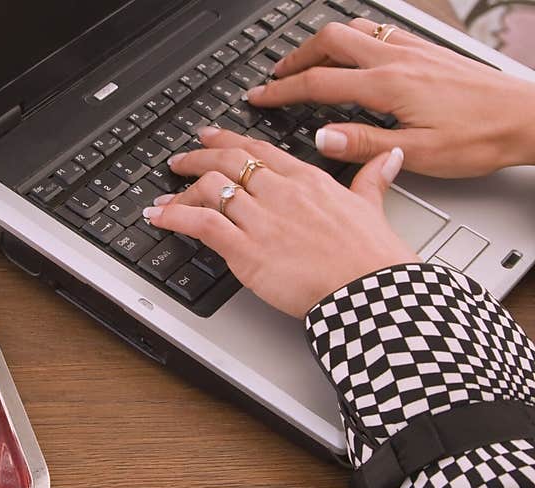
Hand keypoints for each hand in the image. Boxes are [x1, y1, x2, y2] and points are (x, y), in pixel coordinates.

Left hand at [142, 127, 418, 317]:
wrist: (370, 291)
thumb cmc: (372, 257)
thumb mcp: (373, 207)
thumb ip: (372, 179)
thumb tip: (387, 157)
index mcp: (308, 180)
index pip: (260, 150)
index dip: (229, 141)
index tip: (212, 137)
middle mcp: (280, 193)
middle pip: (228, 162)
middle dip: (197, 157)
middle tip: (180, 159)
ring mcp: (262, 220)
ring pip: (211, 188)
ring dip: (181, 191)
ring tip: (164, 197)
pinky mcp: (247, 250)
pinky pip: (202, 223)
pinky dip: (175, 217)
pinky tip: (159, 217)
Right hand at [246, 19, 534, 176]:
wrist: (527, 118)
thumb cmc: (480, 138)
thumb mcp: (418, 153)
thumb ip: (364, 144)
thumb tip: (320, 137)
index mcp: (388, 86)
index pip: (319, 83)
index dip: (282, 91)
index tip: (260, 97)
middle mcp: (397, 59)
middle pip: (331, 42)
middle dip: (296, 57)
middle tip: (276, 75)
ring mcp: (413, 50)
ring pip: (354, 30)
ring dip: (323, 43)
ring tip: (306, 60)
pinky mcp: (427, 50)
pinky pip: (380, 31)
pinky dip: (354, 37)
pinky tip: (355, 51)